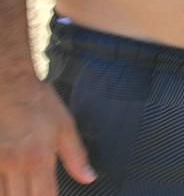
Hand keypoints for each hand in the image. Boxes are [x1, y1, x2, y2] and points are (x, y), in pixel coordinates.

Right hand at [0, 72, 94, 193]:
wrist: (9, 85)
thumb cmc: (38, 103)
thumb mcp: (65, 126)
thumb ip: (76, 156)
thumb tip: (88, 178)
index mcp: (39, 159)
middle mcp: (15, 165)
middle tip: (36, 192)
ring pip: (1, 195)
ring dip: (12, 195)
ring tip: (22, 189)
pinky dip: (0, 186)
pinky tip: (8, 184)